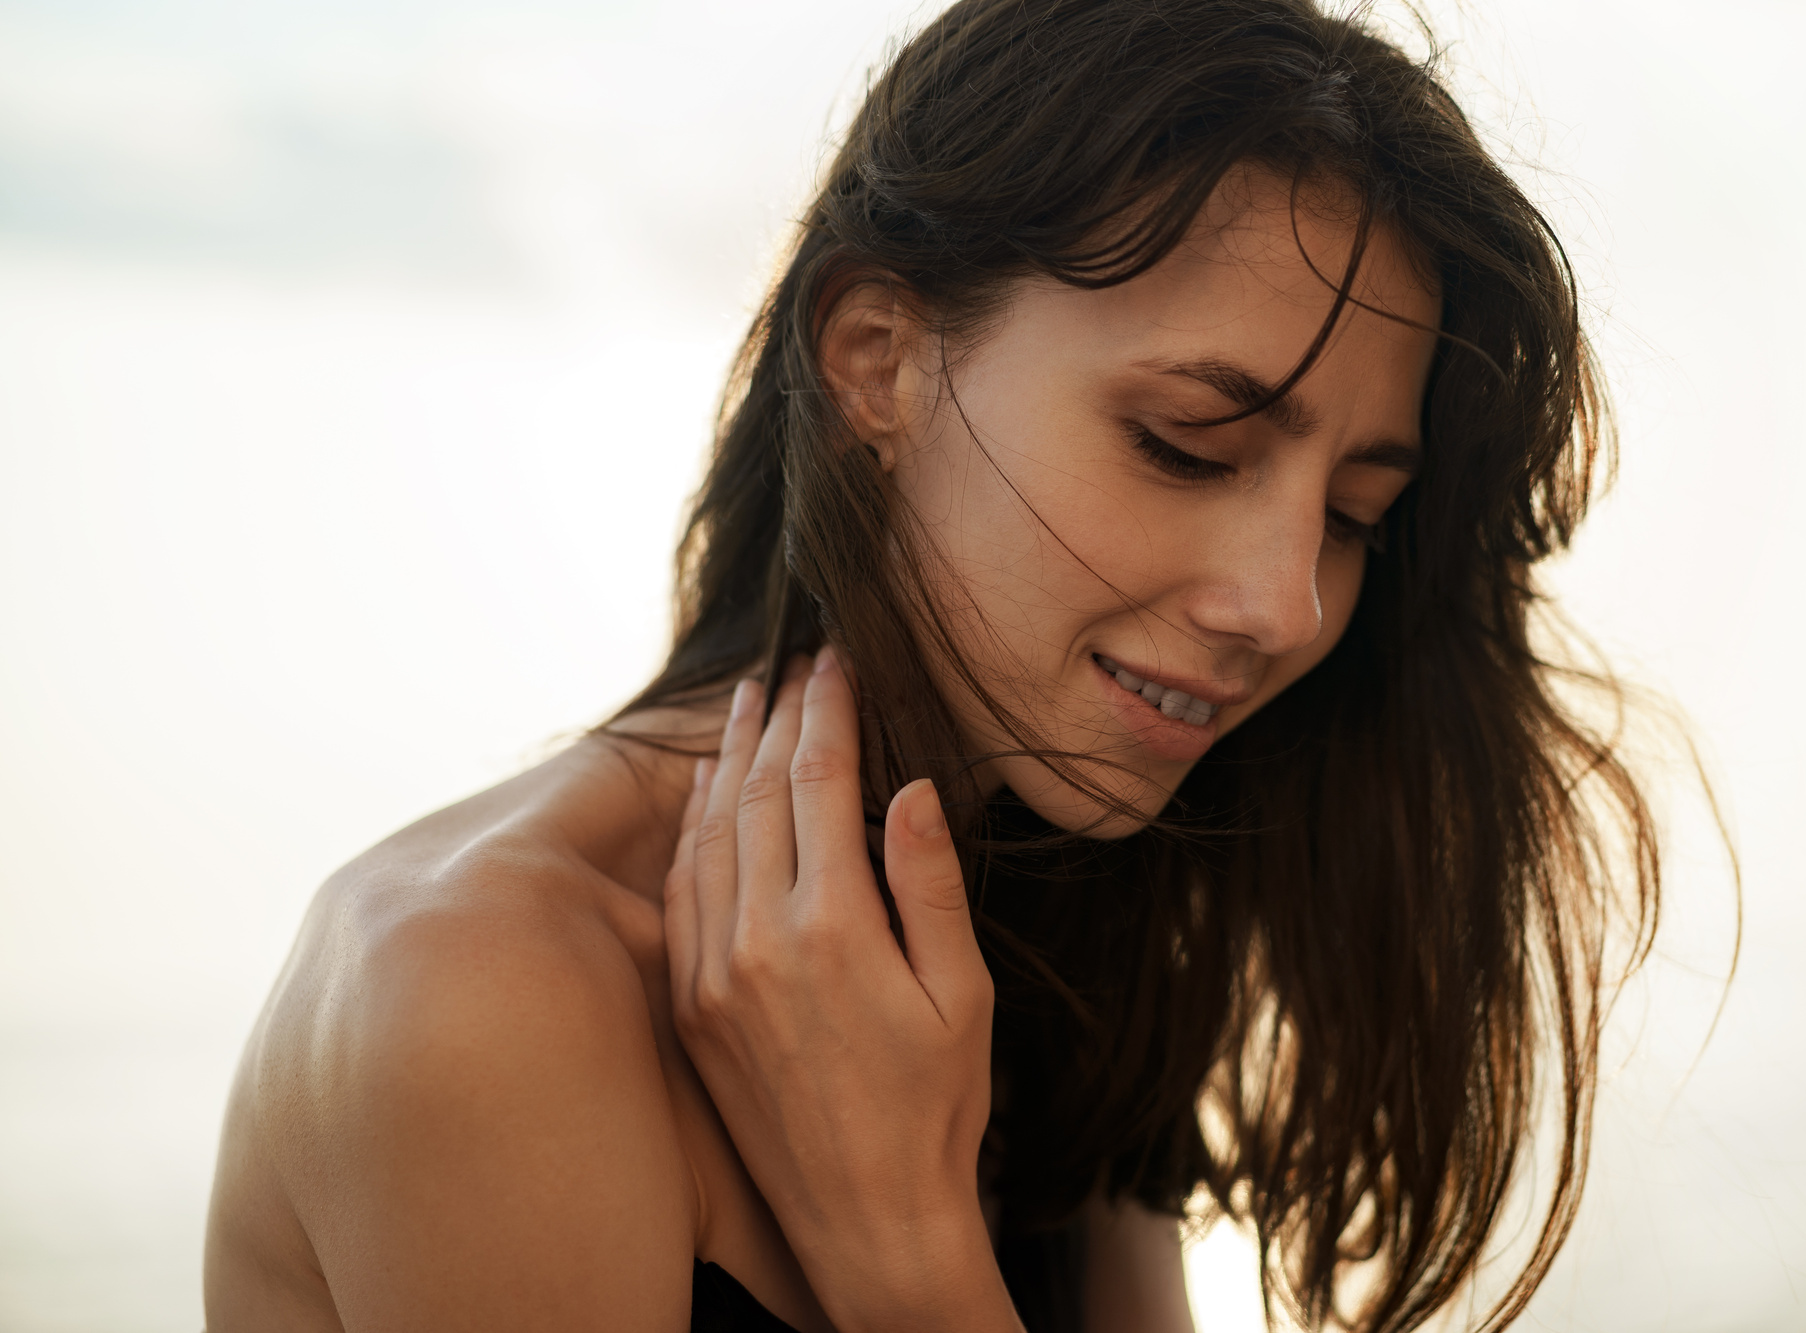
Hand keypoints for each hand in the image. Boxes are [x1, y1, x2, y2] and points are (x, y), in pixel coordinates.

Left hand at [661, 648, 1015, 1332]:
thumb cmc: (938, 1109)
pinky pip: (679, 894)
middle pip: (756, 794)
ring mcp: (711, 976)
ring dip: (723, 762)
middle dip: (775, 718)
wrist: (867, 1219)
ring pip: (706, 835)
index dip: (829, 710)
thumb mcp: (964, 995)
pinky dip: (690, 831)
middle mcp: (758, 942)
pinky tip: (703, 798)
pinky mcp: (689, 1009)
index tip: (837, 661)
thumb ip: (931, 884)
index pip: (822, 783)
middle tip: (791, 665)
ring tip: (742, 705)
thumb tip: (914, 788)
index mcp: (836, 928)